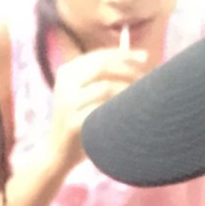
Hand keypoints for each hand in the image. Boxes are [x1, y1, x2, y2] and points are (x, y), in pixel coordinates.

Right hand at [50, 47, 148, 165]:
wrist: (58, 151)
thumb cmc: (82, 118)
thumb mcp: (86, 92)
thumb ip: (107, 74)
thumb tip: (141, 56)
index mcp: (67, 72)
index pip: (100, 56)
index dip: (124, 54)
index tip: (145, 57)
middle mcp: (64, 83)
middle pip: (102, 66)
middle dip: (128, 70)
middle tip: (146, 79)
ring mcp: (67, 103)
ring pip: (105, 87)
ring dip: (127, 91)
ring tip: (140, 99)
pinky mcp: (73, 122)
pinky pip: (103, 109)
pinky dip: (119, 109)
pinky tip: (129, 114)